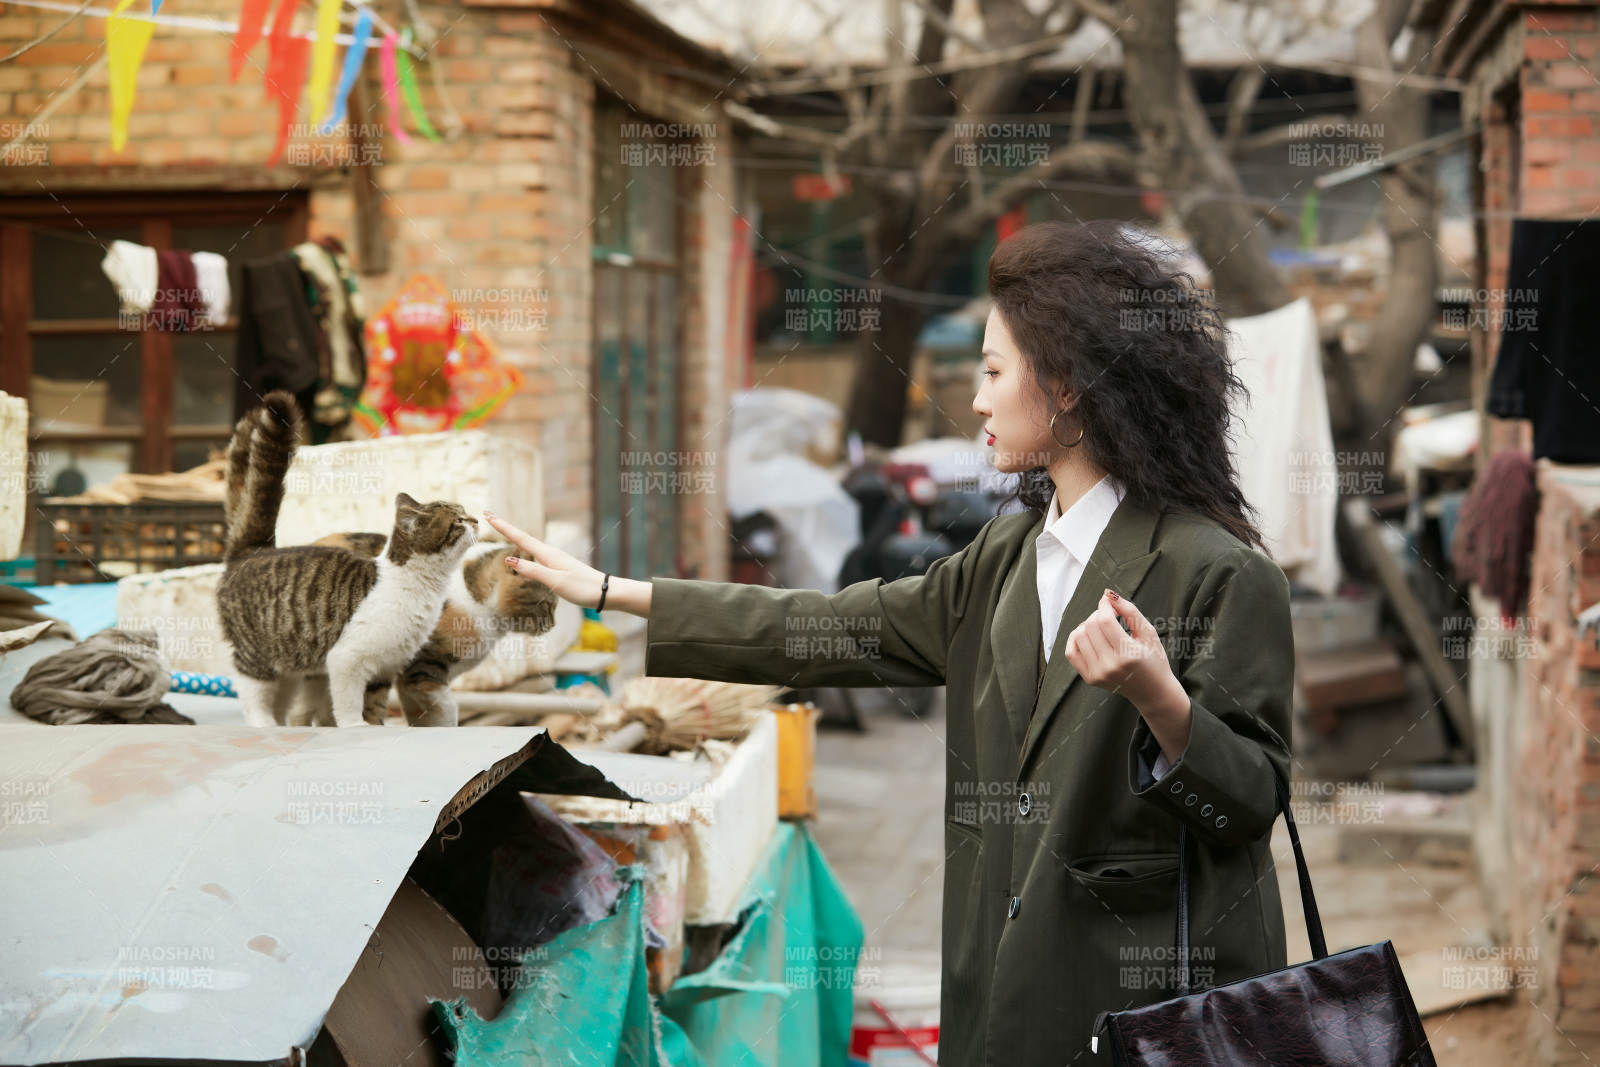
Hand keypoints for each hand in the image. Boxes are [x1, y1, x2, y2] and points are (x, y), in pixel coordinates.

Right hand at [482, 512, 606, 609]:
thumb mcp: (555, 581)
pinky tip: (524, 547)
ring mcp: (555, 558)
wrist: (605, 592)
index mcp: (548, 554)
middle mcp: (550, 553)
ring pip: (529, 543)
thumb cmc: (581, 588)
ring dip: (514, 535)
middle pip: (522, 537)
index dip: (503, 527)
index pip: (520, 538)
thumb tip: (510, 559)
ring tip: (502, 527)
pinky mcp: (559, 565)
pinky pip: (536, 552)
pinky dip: (525, 546)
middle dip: (505, 527)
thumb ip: (532, 571)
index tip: (489, 515)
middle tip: (489, 515)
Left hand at [1064, 588, 1183, 715]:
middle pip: (1091, 626)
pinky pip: (1071, 652)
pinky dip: (1075, 638)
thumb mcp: (1149, 633)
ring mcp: (1098, 673)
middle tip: (1108, 614)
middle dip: (1097, 614)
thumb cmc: (1154, 660)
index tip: (1109, 601)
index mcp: (1129, 653)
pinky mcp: (1090, 678)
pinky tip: (1086, 635)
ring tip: (1100, 626)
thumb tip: (1109, 594)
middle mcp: (1111, 665)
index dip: (1105, 605)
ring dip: (1087, 624)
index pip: (1105, 620)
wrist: (1152, 692)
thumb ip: (1131, 611)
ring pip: (1079, 636)